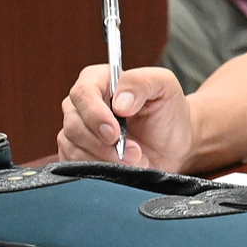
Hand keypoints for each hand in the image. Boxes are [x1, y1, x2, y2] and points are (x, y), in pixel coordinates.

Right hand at [59, 64, 197, 170]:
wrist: (173, 143)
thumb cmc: (168, 110)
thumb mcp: (165, 85)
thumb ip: (140, 83)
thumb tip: (119, 103)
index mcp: (99, 79)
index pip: (83, 92)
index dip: (95, 114)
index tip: (114, 133)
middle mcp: (83, 103)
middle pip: (75, 123)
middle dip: (104, 143)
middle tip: (134, 152)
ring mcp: (77, 128)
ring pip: (73, 145)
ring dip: (106, 157)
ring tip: (136, 158)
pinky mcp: (77, 151)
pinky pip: (74, 162)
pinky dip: (99, 167)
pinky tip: (122, 166)